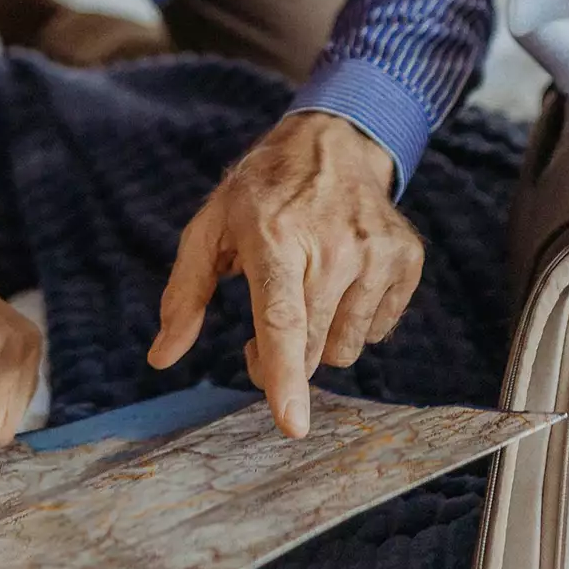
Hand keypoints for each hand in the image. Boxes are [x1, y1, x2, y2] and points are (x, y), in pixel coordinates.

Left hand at [148, 113, 422, 436]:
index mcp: (276, 237)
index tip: (293, 424)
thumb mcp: (210, 228)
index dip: (284, 375)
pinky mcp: (406, 259)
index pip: (282, 320)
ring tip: (308, 295)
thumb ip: (183, 294)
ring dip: (320, 339)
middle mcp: (335, 246)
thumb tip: (161, 357)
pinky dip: (354, 321)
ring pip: (344, 348)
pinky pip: (376, 331)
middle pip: (311, 347)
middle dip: (283, 358)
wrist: (334, 143)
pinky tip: (343, 282)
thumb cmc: (262, 194)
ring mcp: (377, 252)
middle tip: (267, 322)